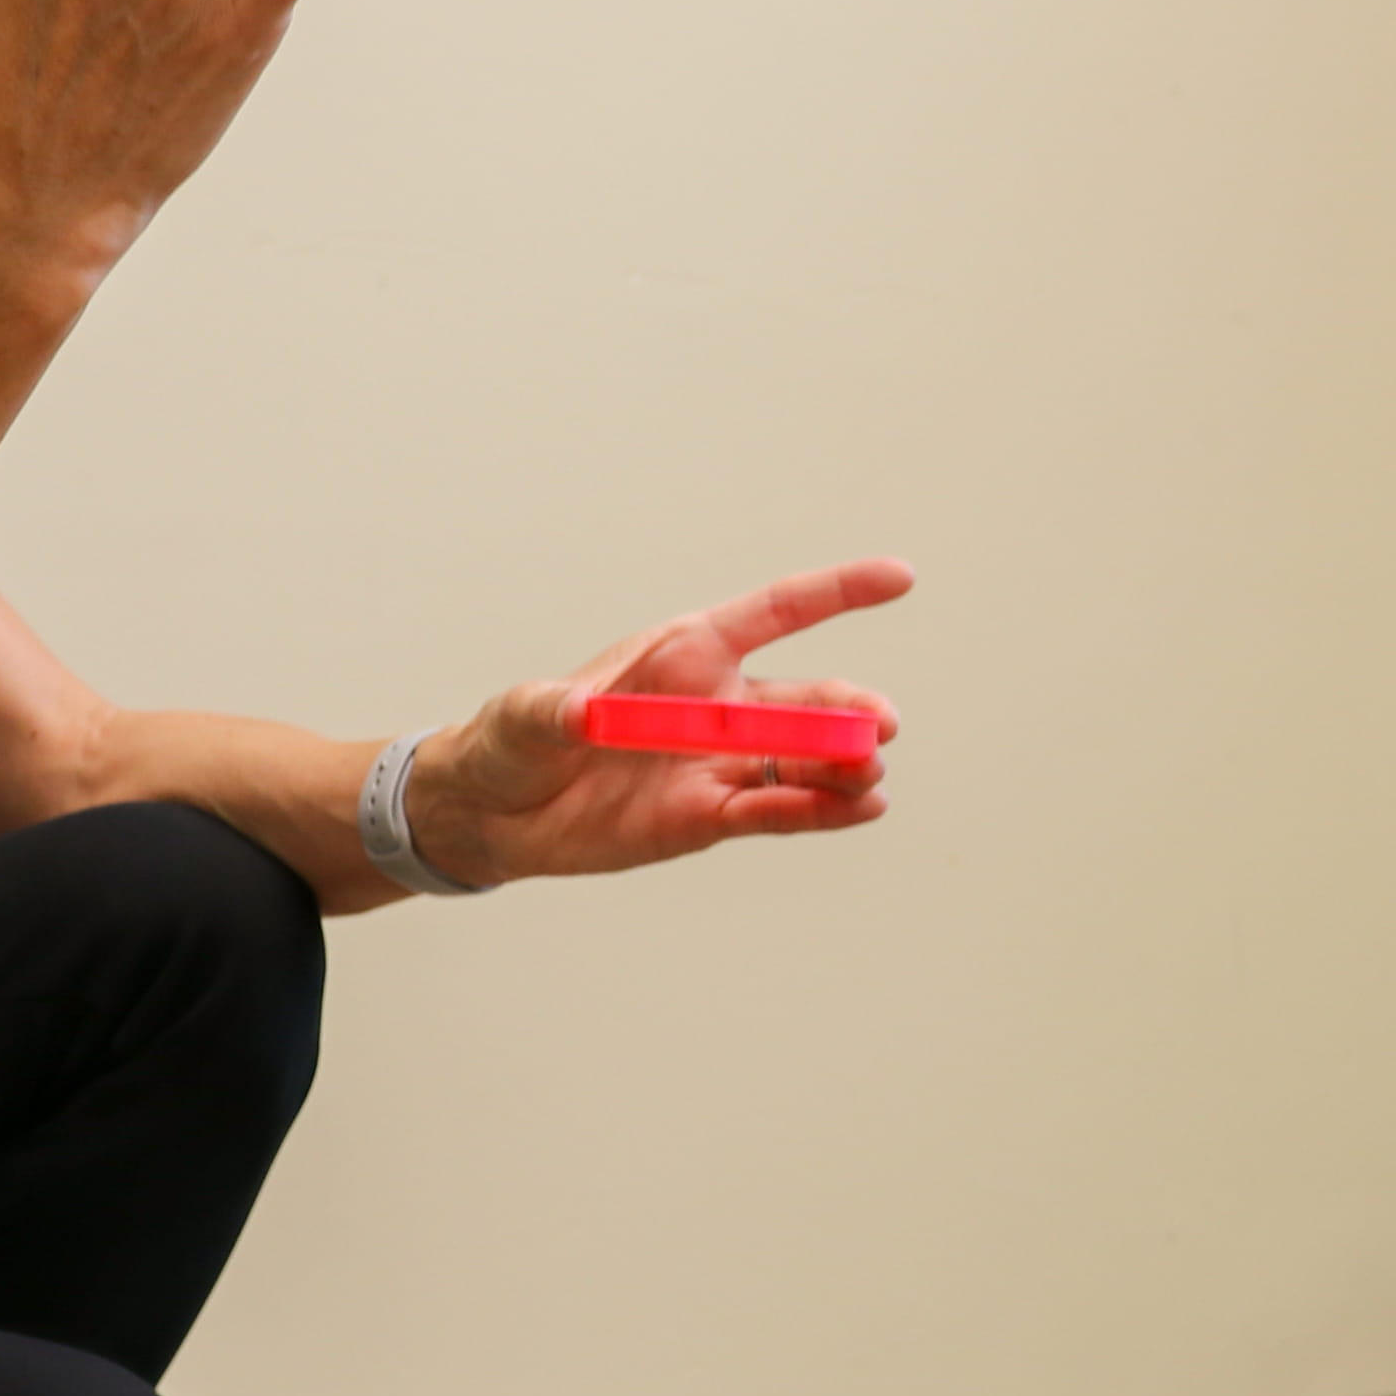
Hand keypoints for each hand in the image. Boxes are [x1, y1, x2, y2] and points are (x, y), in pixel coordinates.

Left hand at [403, 561, 918, 886]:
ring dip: (841, 767)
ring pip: (799, 759)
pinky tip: (859, 810)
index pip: (775, 613)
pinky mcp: (707, 817)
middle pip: (803, 698)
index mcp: (684, 652)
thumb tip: (581, 714)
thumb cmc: (512, 740)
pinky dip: (817, 812)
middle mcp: (716, 704)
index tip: (900, 578)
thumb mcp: (522, 713)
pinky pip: (772, 811)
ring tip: (869, 780)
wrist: (495, 814)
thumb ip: (553, 710)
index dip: (837, 592)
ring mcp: (717, 762)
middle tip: (879, 727)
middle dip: (847, 710)